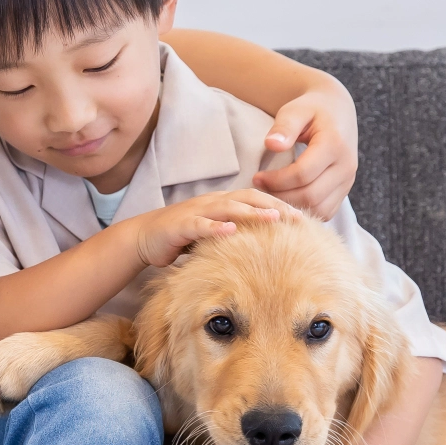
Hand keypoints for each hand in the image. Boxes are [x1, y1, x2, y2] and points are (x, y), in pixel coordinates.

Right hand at [124, 189, 289, 268]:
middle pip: (248, 198)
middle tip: (297, 217)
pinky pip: (200, 224)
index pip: (256, 198)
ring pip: (228, 207)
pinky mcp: (180, 225)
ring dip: (252, 212)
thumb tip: (264, 246)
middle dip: (274, 205)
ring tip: (273, 218)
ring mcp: (196, 211)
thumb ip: (234, 234)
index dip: (279, 204)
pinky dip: (216, 227)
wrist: (144, 238)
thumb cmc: (181, 238)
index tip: (301, 217)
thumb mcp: (212, 234)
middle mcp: (211, 202)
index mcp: (222, 202)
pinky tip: (231, 231)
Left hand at [251, 78, 358, 220]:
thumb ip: (284, 126)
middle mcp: (346, 166)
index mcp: (335, 144)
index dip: (276, 180)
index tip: (256, 177)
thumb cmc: (311, 109)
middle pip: (311, 196)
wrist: (337, 111)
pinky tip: (285, 200)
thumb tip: (271, 144)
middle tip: (259, 189)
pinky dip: (304, 211)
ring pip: (319, 209)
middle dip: (280, 196)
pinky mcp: (345, 190)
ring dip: (291, 208)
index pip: (303, 174)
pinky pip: (325, 212)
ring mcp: (348, 181)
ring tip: (270, 196)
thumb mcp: (296, 110)